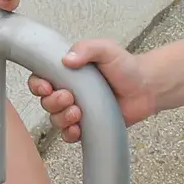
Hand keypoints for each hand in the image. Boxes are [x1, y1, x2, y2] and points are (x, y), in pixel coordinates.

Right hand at [28, 39, 154, 142]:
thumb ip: (86, 48)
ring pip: (55, 119)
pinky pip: (69, 135)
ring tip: (78, 112)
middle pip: (45, 102)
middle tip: (69, 97)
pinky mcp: (87, 126)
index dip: (38, 85)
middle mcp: (69, 91)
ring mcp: (77, 110)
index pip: (40, 79)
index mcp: (67, 73)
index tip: (46, 86)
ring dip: (62, 117)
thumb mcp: (106, 49)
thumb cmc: (126, 67)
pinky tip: (78, 128)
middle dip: (53, 102)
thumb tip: (67, 59)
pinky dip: (70, 133)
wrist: (146, 87)